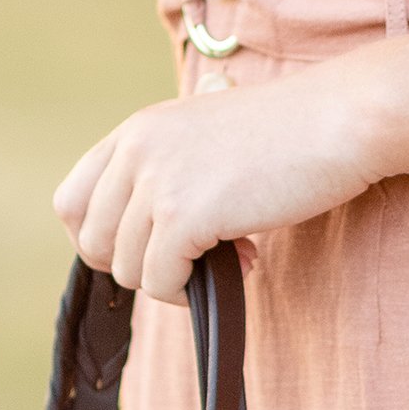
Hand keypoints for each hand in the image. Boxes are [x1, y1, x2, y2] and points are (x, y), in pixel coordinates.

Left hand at [54, 68, 381, 304]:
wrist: (338, 119)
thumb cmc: (288, 132)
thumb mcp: (205, 139)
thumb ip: (168, 175)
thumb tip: (148, 244)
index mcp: (138, 130)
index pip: (71, 200)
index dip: (99, 238)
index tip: (145, 249)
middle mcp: (137, 149)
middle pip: (91, 241)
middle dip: (136, 265)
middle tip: (190, 260)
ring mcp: (157, 180)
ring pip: (126, 268)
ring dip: (172, 278)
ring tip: (230, 256)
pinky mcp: (184, 214)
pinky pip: (160, 281)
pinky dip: (190, 290)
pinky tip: (243, 262)